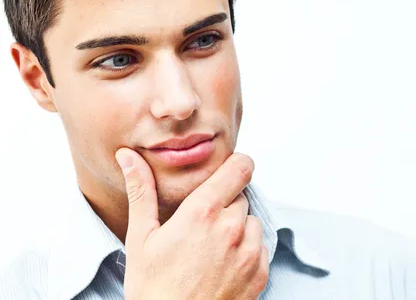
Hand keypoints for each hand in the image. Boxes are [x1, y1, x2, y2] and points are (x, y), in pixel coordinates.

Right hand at [115, 148, 268, 299]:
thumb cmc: (153, 289)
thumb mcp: (141, 237)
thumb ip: (141, 190)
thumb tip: (128, 156)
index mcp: (203, 212)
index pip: (240, 167)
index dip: (236, 164)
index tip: (226, 172)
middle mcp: (232, 228)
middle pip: (241, 196)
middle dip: (225, 204)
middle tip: (201, 226)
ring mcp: (249, 252)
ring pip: (251, 221)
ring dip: (237, 228)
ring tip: (210, 249)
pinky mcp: (260, 273)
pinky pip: (260, 248)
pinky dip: (246, 251)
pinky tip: (222, 266)